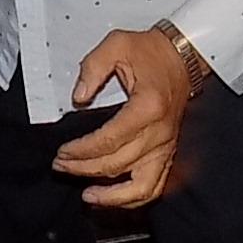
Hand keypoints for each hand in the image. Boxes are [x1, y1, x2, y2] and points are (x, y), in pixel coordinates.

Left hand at [51, 27, 191, 207]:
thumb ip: (93, 68)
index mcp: (148, 107)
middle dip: (84, 169)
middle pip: (118, 164)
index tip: (62, 151)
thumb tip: (78, 96)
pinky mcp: (168, 153)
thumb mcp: (117, 44)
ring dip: (110, 195)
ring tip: (86, 196)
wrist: (182, 57)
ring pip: (139, 187)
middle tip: (60, 165)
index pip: (109, 140)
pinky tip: (112, 198)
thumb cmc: (151, 51)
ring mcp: (167, 146)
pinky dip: (133, 198)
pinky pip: (154, 187)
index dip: (82, 150)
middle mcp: (160, 132)